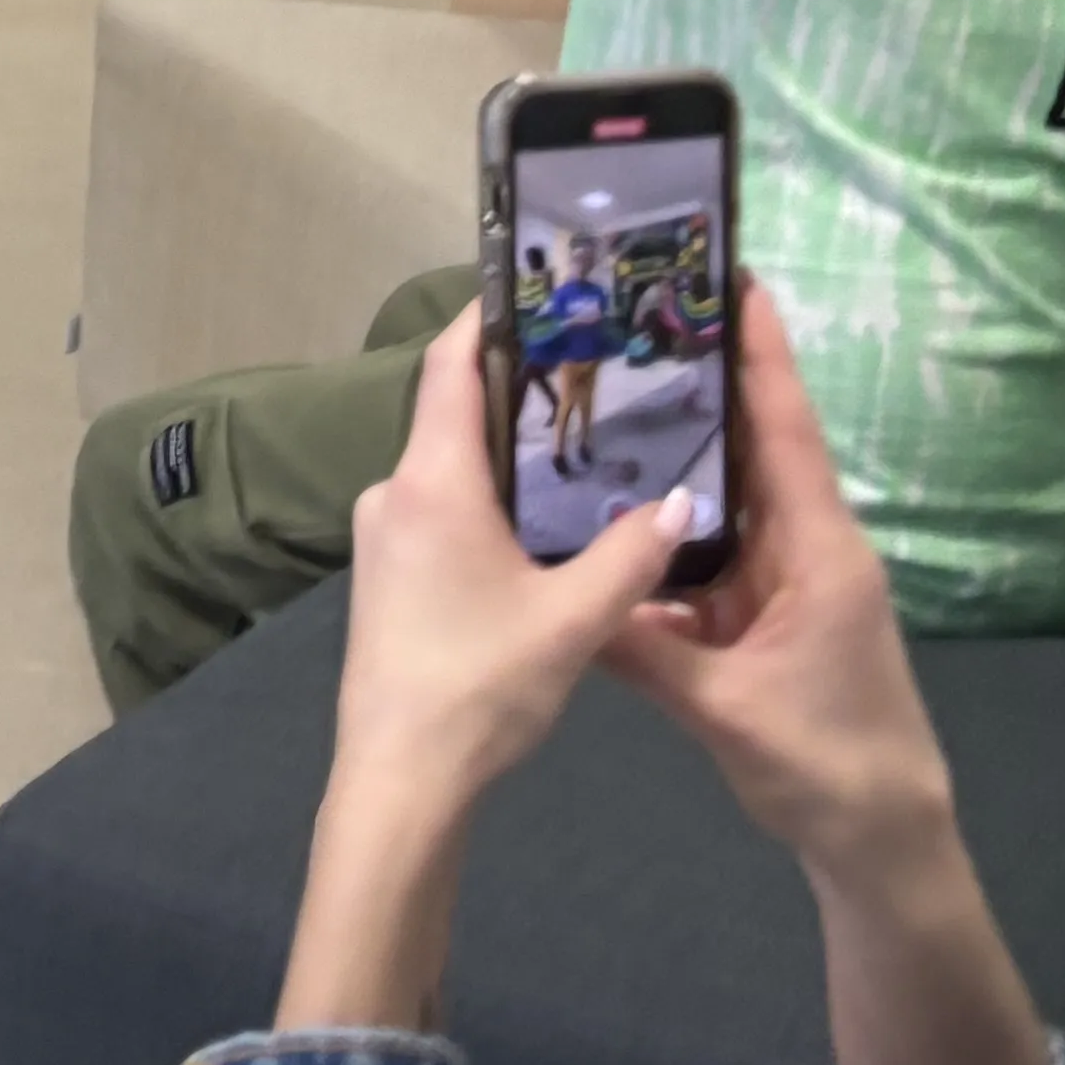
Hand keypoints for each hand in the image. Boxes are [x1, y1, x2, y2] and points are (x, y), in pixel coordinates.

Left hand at [326, 307, 693, 827]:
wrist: (399, 777)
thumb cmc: (479, 685)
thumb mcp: (575, 620)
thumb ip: (630, 555)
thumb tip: (681, 503)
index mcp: (430, 482)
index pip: (451, 368)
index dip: (487, 320)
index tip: (532, 286)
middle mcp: (394, 493)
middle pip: (454, 415)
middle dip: (518, 388)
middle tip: (593, 366)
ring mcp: (384, 537)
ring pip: (450, 469)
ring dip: (508, 452)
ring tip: (584, 438)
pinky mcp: (387, 577)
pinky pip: (442, 511)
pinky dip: (490, 499)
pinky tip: (543, 520)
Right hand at [603, 283, 953, 872]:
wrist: (879, 840)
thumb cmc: (826, 766)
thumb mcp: (725, 709)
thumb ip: (641, 649)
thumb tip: (554, 596)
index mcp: (819, 553)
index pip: (787, 431)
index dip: (761, 355)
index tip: (735, 277)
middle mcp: (805, 551)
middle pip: (752, 448)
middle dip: (703, 381)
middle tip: (637, 318)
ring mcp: (784, 584)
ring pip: (723, 502)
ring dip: (674, 455)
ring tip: (604, 397)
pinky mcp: (761, 618)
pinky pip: (706, 557)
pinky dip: (662, 532)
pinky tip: (602, 513)